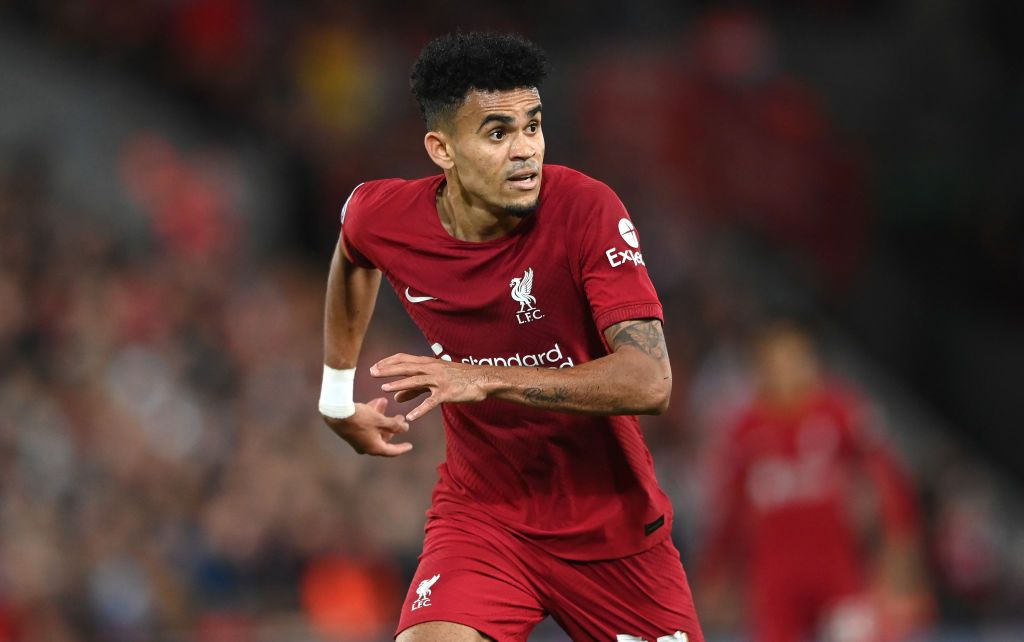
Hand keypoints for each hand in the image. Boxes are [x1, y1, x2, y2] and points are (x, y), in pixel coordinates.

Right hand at [321, 397, 411, 456]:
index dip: (402, 448)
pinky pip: (366, 425)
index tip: (410, 446)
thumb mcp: (381, 421)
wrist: (336, 412)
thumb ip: (395, 426)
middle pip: (383, 437)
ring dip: (381, 416)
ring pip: (374, 429)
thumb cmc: (361, 418)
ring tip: (385, 402)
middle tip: (400, 417)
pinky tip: (375, 402)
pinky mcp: (351, 432)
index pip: (392, 451)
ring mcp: (357, 440)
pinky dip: (371, 416)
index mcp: (374, 448)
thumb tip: (405, 429)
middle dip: (392, 426)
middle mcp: (365, 447)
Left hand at [371, 353, 489, 420]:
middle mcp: (431, 369)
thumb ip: (414, 388)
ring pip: (416, 382)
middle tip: (372, 373)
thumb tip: (396, 396)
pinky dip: (420, 409)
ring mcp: (439, 381)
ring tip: (385, 389)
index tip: (374, 366)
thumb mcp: (434, 379)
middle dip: (388, 370)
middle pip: (406, 368)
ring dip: (400, 385)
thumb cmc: (457, 378)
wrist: (481, 380)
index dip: (388, 362)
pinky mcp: (447, 393)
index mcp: (428, 364)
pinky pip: (431, 402)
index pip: (403, 359)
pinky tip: (410, 417)